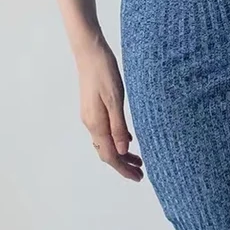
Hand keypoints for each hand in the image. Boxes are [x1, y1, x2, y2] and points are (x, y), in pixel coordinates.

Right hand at [76, 37, 143, 181]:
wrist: (89, 52)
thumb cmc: (104, 71)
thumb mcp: (115, 98)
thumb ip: (118, 125)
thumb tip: (122, 151)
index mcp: (96, 123)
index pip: (110, 155)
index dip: (123, 169)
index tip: (138, 177)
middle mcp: (91, 123)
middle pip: (106, 152)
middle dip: (122, 164)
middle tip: (140, 172)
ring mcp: (91, 115)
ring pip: (106, 141)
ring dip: (120, 152)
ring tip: (137, 158)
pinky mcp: (93, 107)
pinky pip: (105, 130)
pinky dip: (116, 138)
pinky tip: (127, 137)